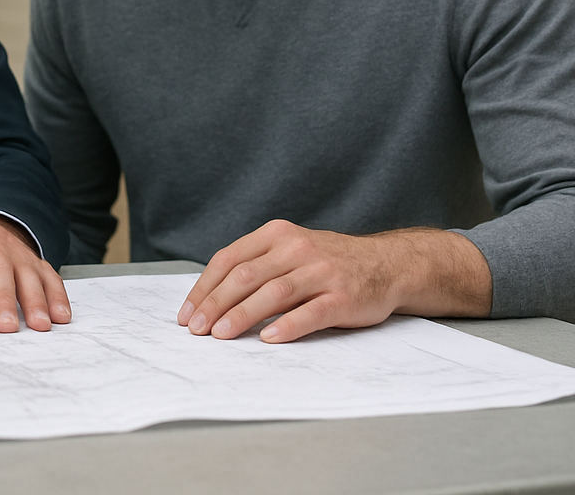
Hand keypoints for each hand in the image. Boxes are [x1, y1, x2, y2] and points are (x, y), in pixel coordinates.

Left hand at [178, 220, 491, 342]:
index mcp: (277, 234)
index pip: (229, 259)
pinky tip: (268, 339)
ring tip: (221, 335)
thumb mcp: (290, 249)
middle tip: (196, 329)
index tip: (187, 313)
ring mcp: (321, 272)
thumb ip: (256, 265)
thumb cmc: (328, 262)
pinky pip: (310, 313)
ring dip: (241, 316)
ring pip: (272, 294)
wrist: (387, 264)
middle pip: (245, 277)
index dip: (204, 287)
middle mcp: (297, 248)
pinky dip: (286, 326)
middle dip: (215, 304)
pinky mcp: (343, 297)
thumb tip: (210, 297)